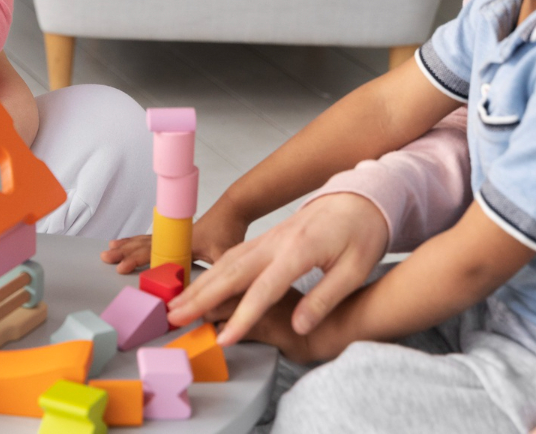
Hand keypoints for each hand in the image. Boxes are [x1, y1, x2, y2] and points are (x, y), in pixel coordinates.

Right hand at [101, 199, 251, 273]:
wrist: (233, 208)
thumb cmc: (230, 229)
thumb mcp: (224, 254)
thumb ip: (215, 275)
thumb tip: (204, 295)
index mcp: (181, 244)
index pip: (154, 253)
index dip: (137, 261)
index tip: (121, 268)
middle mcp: (173, 238)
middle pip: (143, 246)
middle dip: (123, 252)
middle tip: (106, 257)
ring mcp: (173, 235)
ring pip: (145, 241)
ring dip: (127, 245)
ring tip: (111, 248)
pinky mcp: (176, 235)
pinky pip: (152, 238)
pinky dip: (138, 240)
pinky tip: (131, 242)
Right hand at [168, 192, 387, 344]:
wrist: (360, 197)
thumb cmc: (361, 232)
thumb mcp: (355, 269)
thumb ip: (325, 299)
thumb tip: (299, 327)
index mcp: (298, 250)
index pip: (264, 290)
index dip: (242, 317)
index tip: (225, 339)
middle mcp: (275, 242)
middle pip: (231, 272)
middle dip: (200, 296)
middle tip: (174, 315)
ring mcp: (268, 238)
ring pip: (226, 262)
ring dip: (200, 283)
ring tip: (177, 304)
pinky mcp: (267, 238)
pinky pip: (233, 255)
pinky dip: (212, 272)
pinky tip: (201, 285)